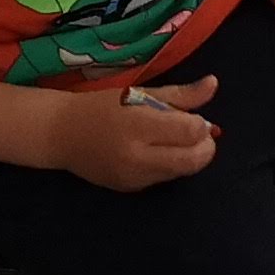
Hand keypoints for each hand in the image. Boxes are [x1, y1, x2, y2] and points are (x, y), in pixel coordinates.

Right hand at [52, 77, 218, 190]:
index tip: (192, 115)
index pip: (190, 131)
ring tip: (171, 139)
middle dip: (205, 146)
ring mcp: (134, 178)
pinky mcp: (131, 190)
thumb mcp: (139, 93)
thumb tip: (214, 84)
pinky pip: (165, 178)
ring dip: (189, 156)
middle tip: (194, 131)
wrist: (60, 135)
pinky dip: (171, 164)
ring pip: (183, 171)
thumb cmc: (100, 107)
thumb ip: (180, 94)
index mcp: (138, 126)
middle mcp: (138, 157)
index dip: (200, 123)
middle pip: (194, 159)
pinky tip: (156, 151)